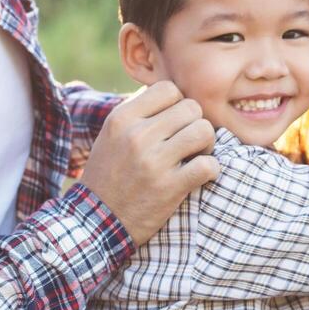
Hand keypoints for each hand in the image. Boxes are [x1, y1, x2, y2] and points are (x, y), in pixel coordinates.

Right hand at [80, 81, 218, 246]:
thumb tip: (172, 94)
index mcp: (122, 118)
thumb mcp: (112, 134)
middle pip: (191, 108)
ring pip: (204, 131)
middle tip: (188, 142)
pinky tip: (200, 175)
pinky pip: (209, 165)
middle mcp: (137, 135)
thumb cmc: (109, 174)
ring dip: (207, 144)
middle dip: (195, 124)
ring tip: (196, 155)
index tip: (174, 123)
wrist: (97, 221)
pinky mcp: (170, 187)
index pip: (168, 89)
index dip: (177, 104)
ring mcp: (154, 161)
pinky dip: (211, 170)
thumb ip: (139, 112)